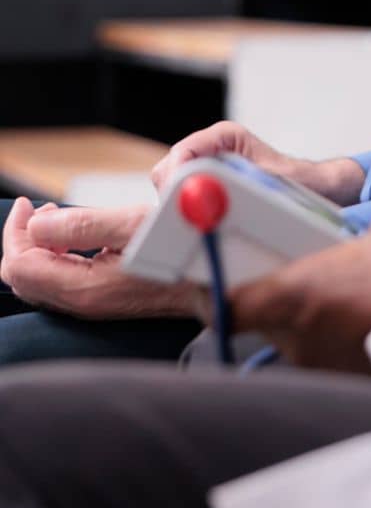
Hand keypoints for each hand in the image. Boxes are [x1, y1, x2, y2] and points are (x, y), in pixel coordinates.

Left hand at [0, 197, 202, 320]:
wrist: (214, 279)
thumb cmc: (182, 248)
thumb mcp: (134, 225)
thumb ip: (82, 225)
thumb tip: (37, 223)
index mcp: (83, 288)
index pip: (19, 265)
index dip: (15, 231)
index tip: (28, 203)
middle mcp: (81, 303)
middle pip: (22, 276)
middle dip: (21, 238)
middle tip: (36, 208)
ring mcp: (91, 304)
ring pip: (38, 280)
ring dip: (37, 245)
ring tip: (52, 217)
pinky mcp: (101, 299)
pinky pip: (57, 282)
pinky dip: (53, 256)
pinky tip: (72, 236)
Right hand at [152, 122, 363, 206]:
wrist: (313, 188)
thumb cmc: (297, 181)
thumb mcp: (270, 182)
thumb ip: (240, 186)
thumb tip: (210, 197)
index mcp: (225, 137)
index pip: (184, 152)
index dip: (175, 178)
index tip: (177, 204)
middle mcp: (212, 149)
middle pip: (170, 169)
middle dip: (172, 195)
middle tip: (183, 223)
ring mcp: (206, 168)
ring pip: (173, 186)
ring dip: (179, 206)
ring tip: (197, 226)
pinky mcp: (206, 187)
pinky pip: (183, 199)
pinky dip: (187, 213)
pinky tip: (201, 227)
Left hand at [230, 199, 370, 373]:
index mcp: (294, 295)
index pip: (224, 302)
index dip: (213, 286)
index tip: (215, 268)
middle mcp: (299, 341)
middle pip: (269, 318)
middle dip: (288, 294)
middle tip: (316, 268)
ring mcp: (326, 371)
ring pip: (309, 338)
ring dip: (327, 317)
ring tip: (366, 294)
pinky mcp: (357, 389)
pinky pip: (341, 355)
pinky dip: (355, 338)